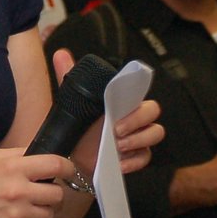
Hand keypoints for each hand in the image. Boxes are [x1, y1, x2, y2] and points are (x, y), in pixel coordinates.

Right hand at [0, 148, 70, 217]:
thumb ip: (20, 155)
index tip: (69, 171)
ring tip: (24, 208)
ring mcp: (14, 214)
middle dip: (52, 195)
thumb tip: (45, 155)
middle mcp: (18, 190)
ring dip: (40, 212)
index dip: (68, 168)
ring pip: (48, 216)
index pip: (56, 164)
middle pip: (57, 195)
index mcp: (15, 167)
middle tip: (41, 194)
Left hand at [48, 48, 164, 180]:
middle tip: (116, 131)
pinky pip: (146, 157)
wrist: (73, 157)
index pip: (141, 92)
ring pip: (155, 133)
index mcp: (121, 101)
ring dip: (138, 140)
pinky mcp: (136, 157)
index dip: (136, 98)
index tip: (117, 109)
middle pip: (153, 112)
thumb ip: (69, 77)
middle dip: (137, 121)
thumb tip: (61, 54)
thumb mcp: (72, 101)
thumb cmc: (77, 127)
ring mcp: (138, 137)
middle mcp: (134, 117)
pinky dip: (134, 161)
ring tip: (118, 146)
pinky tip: (119, 163)